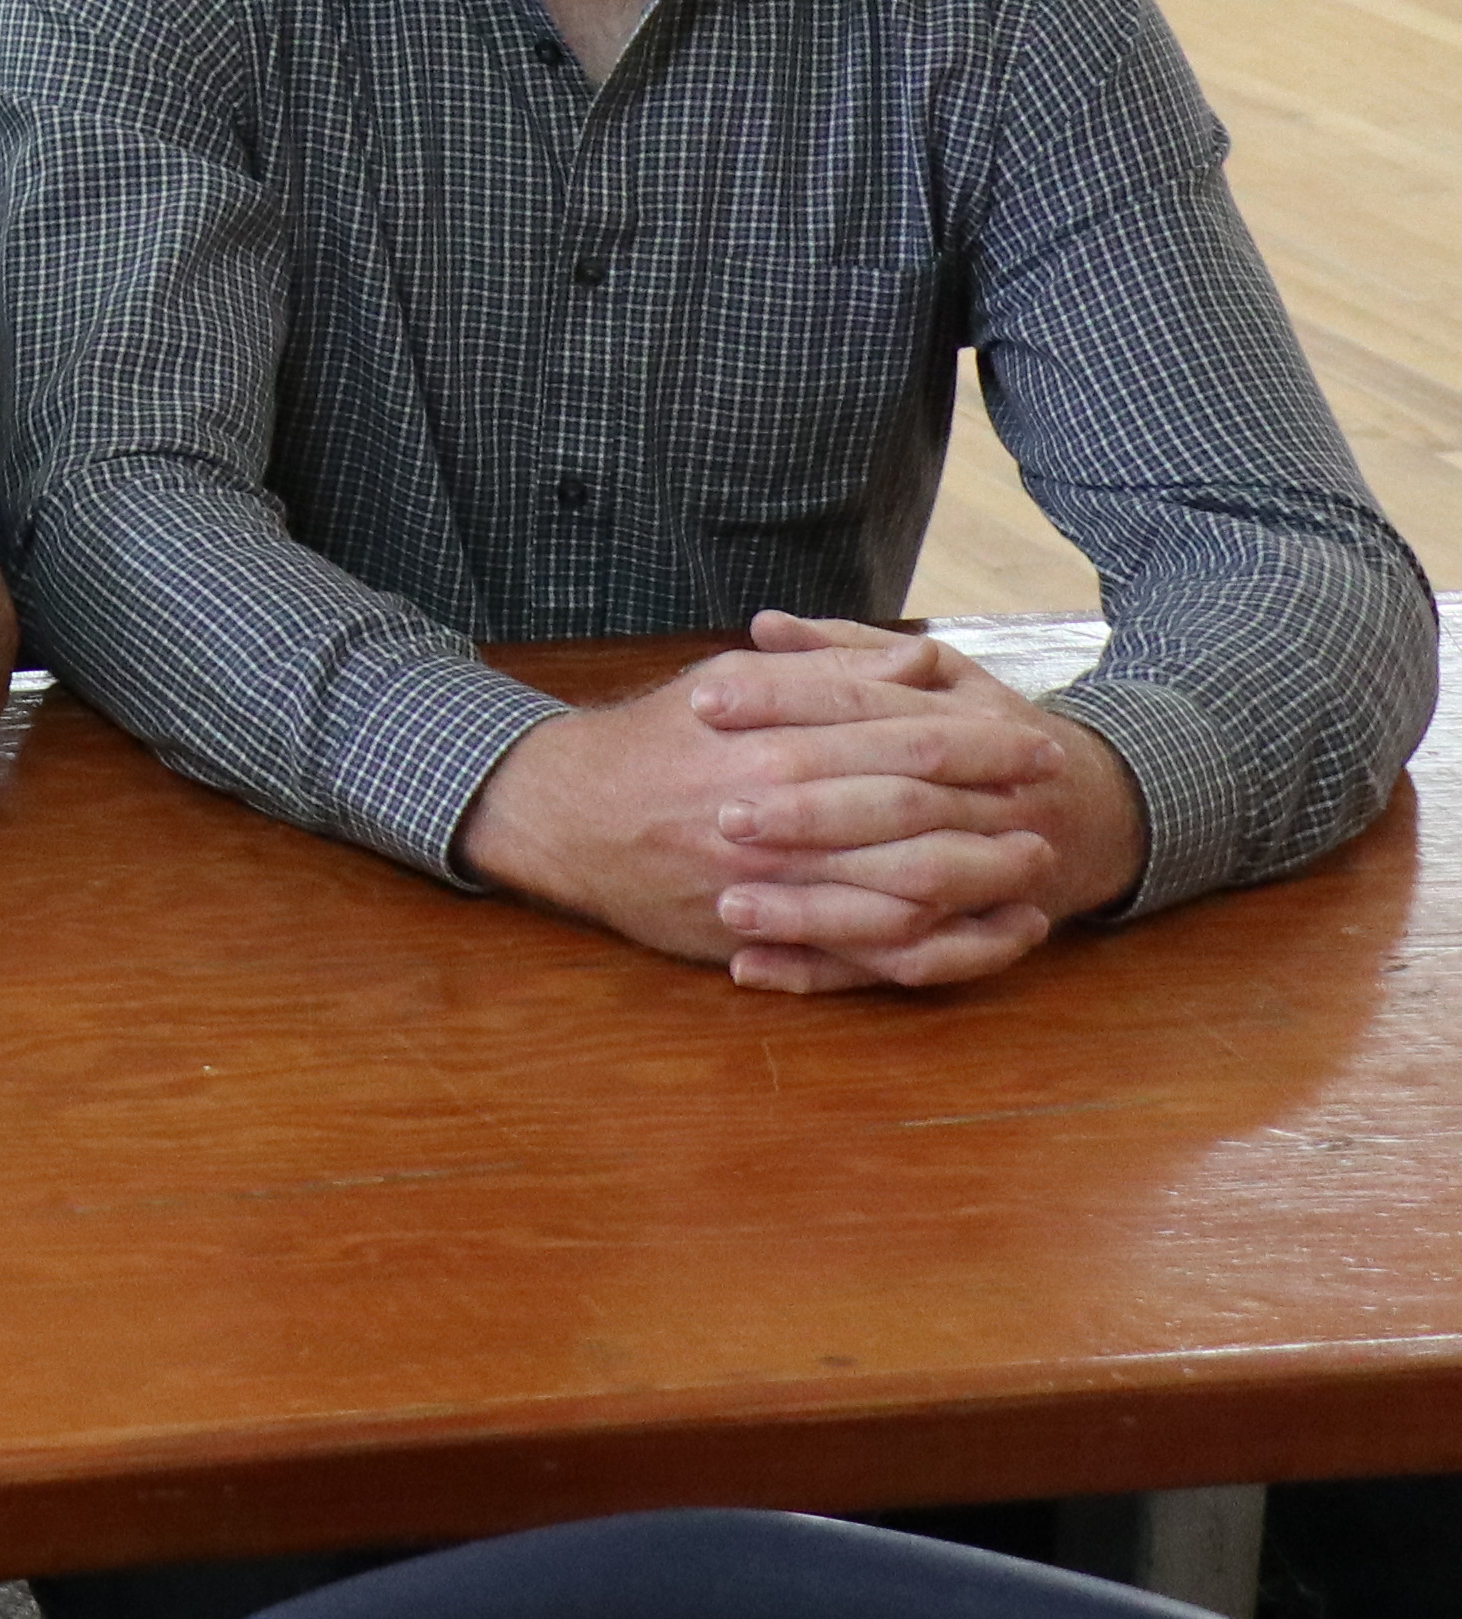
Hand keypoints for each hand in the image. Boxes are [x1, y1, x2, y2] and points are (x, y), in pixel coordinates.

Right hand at [458, 616, 1114, 993]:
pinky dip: (941, 948)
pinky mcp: (767, 937)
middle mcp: (779, 818)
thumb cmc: (651, 744)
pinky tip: (989, 933)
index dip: (982, 742)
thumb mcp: (725, 682)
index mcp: (775, 746)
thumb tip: (918, 663)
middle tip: (1054, 800)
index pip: (906, 741)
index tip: (1036, 739)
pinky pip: (870, 955)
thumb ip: (826, 674)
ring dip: (982, 879)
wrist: (564, 818)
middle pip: (920, 816)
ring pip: (906, 890)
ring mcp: (775, 885)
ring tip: (1034, 866)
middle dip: (997, 808)